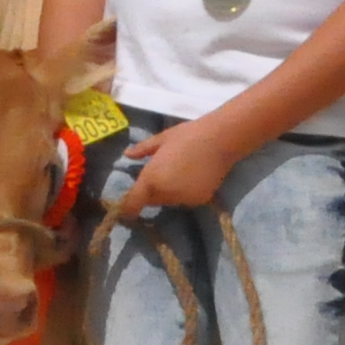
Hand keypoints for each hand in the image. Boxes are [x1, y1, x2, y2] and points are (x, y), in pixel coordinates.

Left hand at [116, 115, 239, 216]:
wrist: (220, 140)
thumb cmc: (188, 135)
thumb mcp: (162, 138)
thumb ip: (142, 149)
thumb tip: (127, 154)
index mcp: (152, 178)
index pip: (133, 203)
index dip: (127, 208)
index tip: (124, 209)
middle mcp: (166, 193)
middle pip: (151, 200)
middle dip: (150, 192)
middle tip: (157, 174)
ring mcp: (184, 199)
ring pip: (168, 201)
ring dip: (166, 193)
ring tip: (174, 173)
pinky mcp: (199, 200)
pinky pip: (184, 200)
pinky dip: (182, 193)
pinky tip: (189, 178)